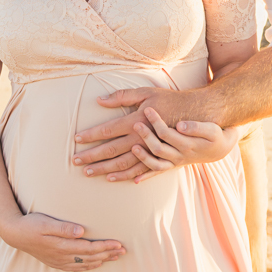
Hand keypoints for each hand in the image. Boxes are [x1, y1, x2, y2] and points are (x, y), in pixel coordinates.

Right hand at [2, 213, 125, 271]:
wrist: (15, 234)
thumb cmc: (31, 224)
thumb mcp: (46, 222)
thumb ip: (63, 227)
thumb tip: (81, 231)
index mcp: (62, 246)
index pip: (89, 248)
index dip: (105, 246)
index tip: (119, 244)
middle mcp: (63, 256)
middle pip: (90, 257)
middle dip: (108, 253)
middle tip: (124, 251)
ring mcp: (59, 261)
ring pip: (85, 263)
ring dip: (102, 260)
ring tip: (115, 257)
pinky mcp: (56, 262)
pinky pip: (76, 268)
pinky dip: (89, 266)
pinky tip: (95, 264)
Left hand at [73, 87, 188, 179]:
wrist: (196, 114)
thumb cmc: (169, 100)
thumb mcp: (146, 92)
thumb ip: (122, 96)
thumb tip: (99, 100)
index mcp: (136, 121)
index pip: (107, 131)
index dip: (90, 135)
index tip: (75, 140)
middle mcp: (141, 139)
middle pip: (111, 151)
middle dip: (92, 156)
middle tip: (75, 162)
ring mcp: (150, 151)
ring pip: (123, 164)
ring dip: (104, 169)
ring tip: (88, 173)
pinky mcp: (159, 158)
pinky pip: (140, 171)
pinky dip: (125, 176)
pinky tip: (113, 179)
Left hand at [130, 108, 241, 182]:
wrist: (219, 149)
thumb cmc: (214, 135)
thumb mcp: (211, 129)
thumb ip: (196, 127)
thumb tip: (180, 126)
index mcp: (188, 145)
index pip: (167, 133)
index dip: (156, 122)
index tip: (147, 109)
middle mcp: (180, 156)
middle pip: (158, 149)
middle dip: (146, 136)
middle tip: (136, 124)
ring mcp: (175, 163)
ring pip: (156, 164)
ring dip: (143, 158)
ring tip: (133, 147)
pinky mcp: (172, 165)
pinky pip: (158, 173)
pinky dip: (146, 177)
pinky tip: (135, 180)